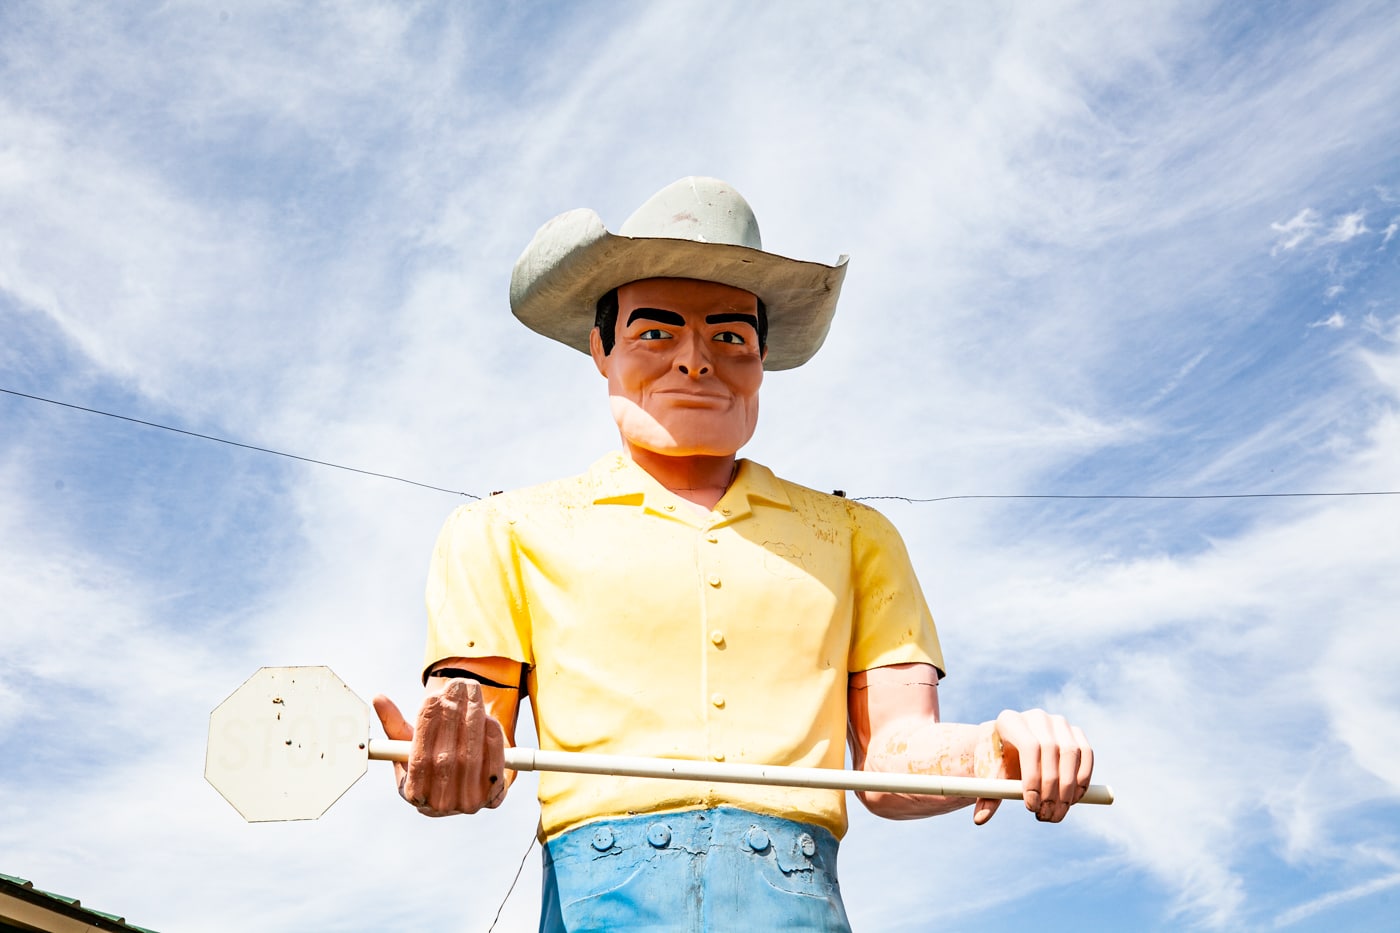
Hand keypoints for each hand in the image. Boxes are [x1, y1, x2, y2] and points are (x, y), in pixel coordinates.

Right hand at [371, 679, 507, 815]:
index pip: (419, 758)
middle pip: (446, 757)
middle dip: (453, 716)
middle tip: (457, 686)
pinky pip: (495, 763)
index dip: (426, 725)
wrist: (465, 782)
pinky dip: (492, 737)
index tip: (433, 697)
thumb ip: (394, 724)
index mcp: (413, 793)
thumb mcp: (409, 744)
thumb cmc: (431, 758)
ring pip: (471, 757)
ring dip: (474, 720)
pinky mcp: (493, 798)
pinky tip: (488, 716)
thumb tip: (379, 699)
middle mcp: (440, 805)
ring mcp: (467, 804)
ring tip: (473, 693)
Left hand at [972, 709, 1091, 824]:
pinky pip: (1086, 755)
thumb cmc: (997, 761)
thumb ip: (986, 794)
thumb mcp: (989, 776)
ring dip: (1068, 789)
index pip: (1029, 746)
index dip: (1034, 777)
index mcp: (1010, 721)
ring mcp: (1058, 722)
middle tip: (1045, 815)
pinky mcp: (1075, 732)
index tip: (1031, 805)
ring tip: (1056, 813)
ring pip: (1072, 754)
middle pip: (1052, 750)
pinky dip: (1083, 780)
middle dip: (1051, 788)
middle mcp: (1036, 717)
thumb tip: (980, 819)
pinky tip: (1072, 801)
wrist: (1009, 746)